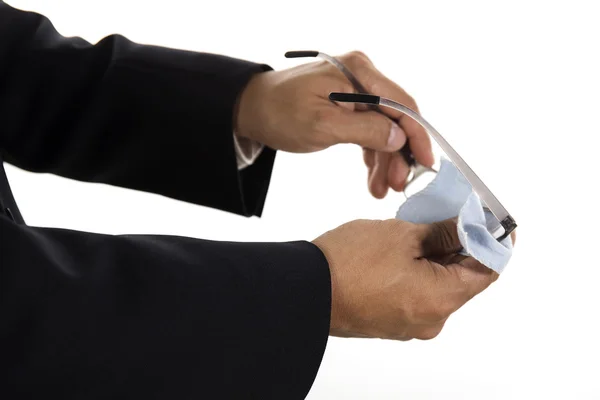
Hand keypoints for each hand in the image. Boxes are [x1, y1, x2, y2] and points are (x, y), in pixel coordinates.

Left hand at [235, 51, 434, 197]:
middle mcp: (361, 77)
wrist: (250, 110)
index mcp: (357, 72)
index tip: (426, 164)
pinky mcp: (348, 106)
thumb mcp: (322, 126)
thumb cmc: (279, 113)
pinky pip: (368, 132)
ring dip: (384, 161)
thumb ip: (365, 131)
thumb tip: (400, 139)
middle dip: (397, 155)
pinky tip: (372, 179)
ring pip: (383, 130)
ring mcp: (355, 91)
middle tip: (397, 186)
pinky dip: (371, 155)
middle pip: (395, 119)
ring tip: (381, 190)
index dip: (417, 136)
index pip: (401, 104)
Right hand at [312, 218, 503, 339]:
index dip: (495, 242)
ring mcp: (409, 323)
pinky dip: (418, 271)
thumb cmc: (348, 263)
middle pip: (461, 278)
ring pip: (437, 284)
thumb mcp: (402, 235)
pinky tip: (405, 247)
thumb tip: (467, 226)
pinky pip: (416, 293)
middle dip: (461, 244)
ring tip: (424, 226)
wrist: (304, 290)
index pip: (487, 270)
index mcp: (441, 300)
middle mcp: (431, 319)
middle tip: (455, 214)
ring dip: (437, 256)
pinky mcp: (390, 320)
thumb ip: (442, 231)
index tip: (496, 221)